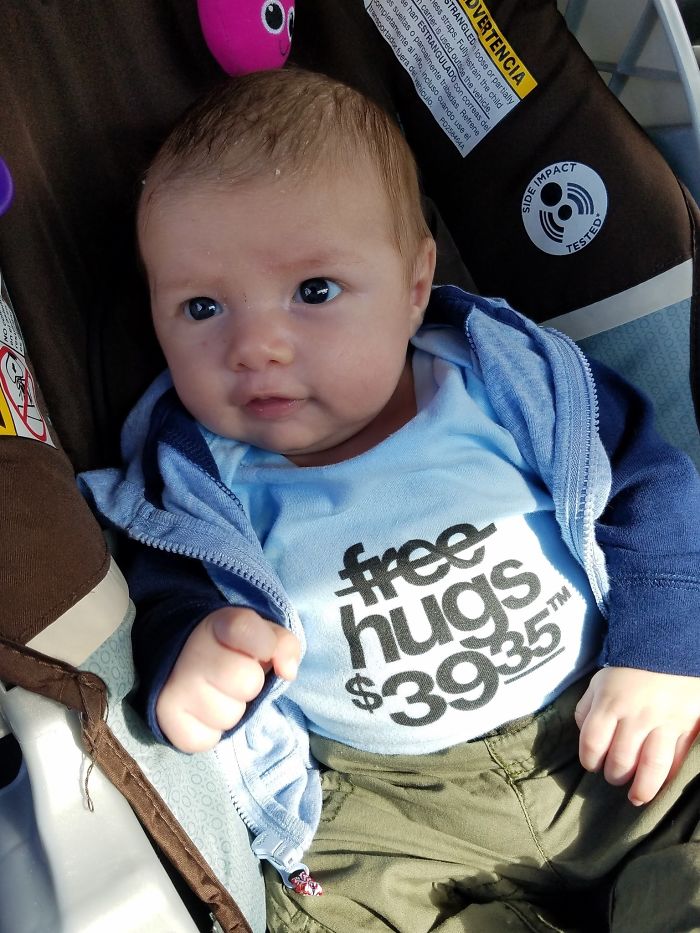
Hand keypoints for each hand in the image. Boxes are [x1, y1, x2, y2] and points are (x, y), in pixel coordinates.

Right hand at [156, 606, 299, 752]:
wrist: (179, 660)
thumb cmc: (231, 650)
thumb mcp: (261, 636)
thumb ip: (283, 645)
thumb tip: (288, 672)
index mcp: (218, 624)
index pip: (245, 628)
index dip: (265, 644)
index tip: (263, 651)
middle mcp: (192, 653)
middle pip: (246, 682)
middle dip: (250, 684)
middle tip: (236, 676)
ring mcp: (175, 686)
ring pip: (229, 716)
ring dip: (231, 709)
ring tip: (217, 692)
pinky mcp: (165, 718)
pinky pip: (207, 740)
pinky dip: (211, 731)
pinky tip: (202, 711)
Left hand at [575, 667, 699, 804]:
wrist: (668, 650)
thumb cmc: (629, 671)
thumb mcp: (600, 682)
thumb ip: (587, 708)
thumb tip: (583, 734)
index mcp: (610, 703)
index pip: (593, 744)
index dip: (589, 760)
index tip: (591, 764)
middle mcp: (636, 715)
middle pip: (621, 760)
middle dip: (614, 775)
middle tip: (614, 777)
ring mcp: (664, 723)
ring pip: (651, 767)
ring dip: (641, 788)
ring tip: (635, 797)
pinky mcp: (687, 727)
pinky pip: (677, 760)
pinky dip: (667, 778)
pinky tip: (659, 785)